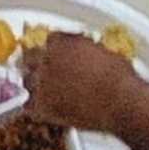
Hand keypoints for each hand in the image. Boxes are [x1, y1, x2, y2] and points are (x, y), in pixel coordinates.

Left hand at [21, 31, 141, 132]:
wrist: (121, 101)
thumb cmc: (119, 76)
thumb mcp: (102, 50)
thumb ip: (84, 48)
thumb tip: (83, 52)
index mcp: (60, 42)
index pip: (49, 40)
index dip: (55, 49)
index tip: (60, 56)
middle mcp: (46, 59)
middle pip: (32, 57)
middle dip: (38, 62)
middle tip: (48, 71)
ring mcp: (42, 82)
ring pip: (27, 80)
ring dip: (34, 83)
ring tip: (43, 90)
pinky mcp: (44, 106)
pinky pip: (29, 106)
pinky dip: (34, 107)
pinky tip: (40, 109)